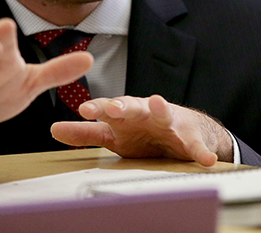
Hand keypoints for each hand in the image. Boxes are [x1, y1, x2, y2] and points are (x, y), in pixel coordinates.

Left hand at [50, 94, 233, 166]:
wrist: (186, 131)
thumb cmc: (145, 130)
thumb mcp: (114, 133)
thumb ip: (86, 132)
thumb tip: (54, 130)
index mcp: (127, 115)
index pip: (109, 108)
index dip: (98, 108)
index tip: (84, 109)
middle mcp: (147, 114)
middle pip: (134, 106)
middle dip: (125, 106)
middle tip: (116, 107)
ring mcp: (170, 124)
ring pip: (164, 114)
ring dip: (160, 108)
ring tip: (157, 103)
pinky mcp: (190, 139)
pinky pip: (196, 147)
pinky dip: (202, 152)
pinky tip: (206, 158)